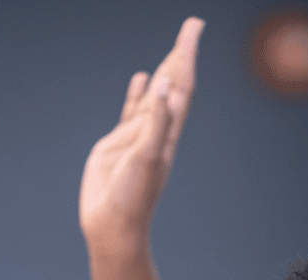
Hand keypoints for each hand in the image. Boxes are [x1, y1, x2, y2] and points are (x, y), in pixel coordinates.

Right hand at [79, 17, 202, 254]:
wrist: (113, 226)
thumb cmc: (132, 199)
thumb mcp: (146, 158)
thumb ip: (156, 121)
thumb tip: (164, 84)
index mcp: (167, 132)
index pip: (182, 86)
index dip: (187, 56)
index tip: (194, 28)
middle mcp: (156, 130)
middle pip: (174, 84)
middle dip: (182, 54)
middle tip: (192, 25)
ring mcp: (138, 136)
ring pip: (155, 95)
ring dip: (165, 70)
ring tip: (173, 48)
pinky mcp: (119, 145)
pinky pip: (132, 111)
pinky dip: (139, 93)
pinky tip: (142, 78)